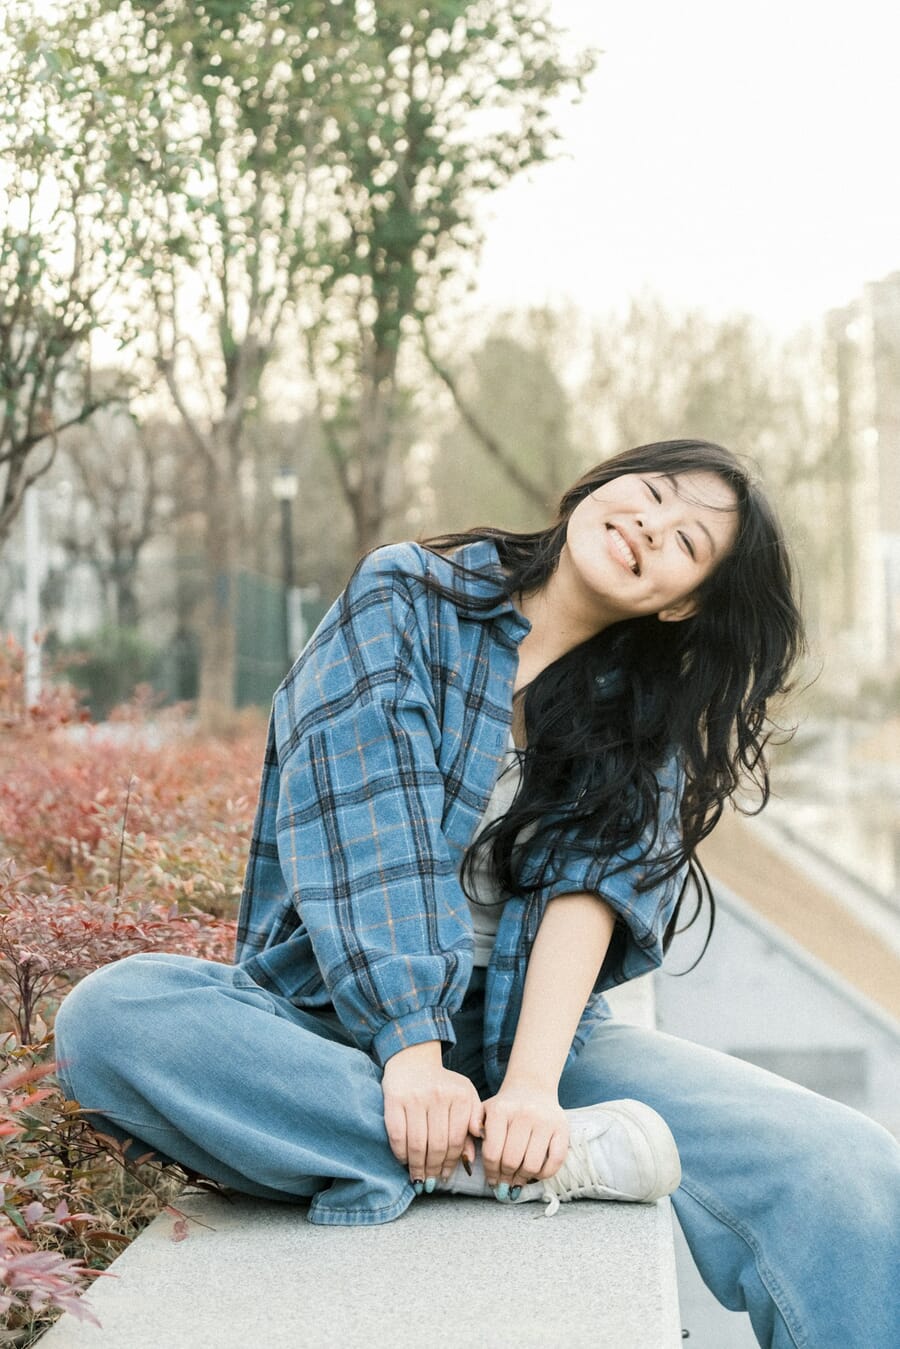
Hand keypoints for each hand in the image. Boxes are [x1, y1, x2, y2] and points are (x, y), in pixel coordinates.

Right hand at [381, 1042, 483, 1185]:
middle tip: (431, 1182)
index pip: (457, 1140)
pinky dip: (401, 1154)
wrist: (414, 1061)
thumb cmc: (443, 1085)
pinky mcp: (395, 1099)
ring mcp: (416, 1097)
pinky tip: (404, 1161)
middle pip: (438, 1145)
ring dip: (418, 1167)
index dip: (451, 1163)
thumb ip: (473, 1125)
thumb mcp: (466, 1098)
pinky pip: (398, 1135)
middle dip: (434, 1169)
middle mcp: (439, 1096)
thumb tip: (469, 1159)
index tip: (446, 1176)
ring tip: (419, 1178)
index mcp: (460, 1096)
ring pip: (418, 1144)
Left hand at [481, 1082, 568, 1190]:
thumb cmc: (505, 1107)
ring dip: (523, 1178)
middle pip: (511, 1161)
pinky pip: (555, 1161)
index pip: (492, 1154)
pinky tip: (535, 1173)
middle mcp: (524, 1113)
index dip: (491, 1173)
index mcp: (500, 1110)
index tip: (492, 1181)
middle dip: (506, 1178)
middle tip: (504, 1184)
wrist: (532, 1087)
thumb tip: (467, 1159)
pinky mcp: (562, 1128)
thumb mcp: (484, 1112)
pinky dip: (544, 1174)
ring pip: (532, 1165)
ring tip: (518, 1180)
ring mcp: (545, 1120)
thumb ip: (471, 1132)